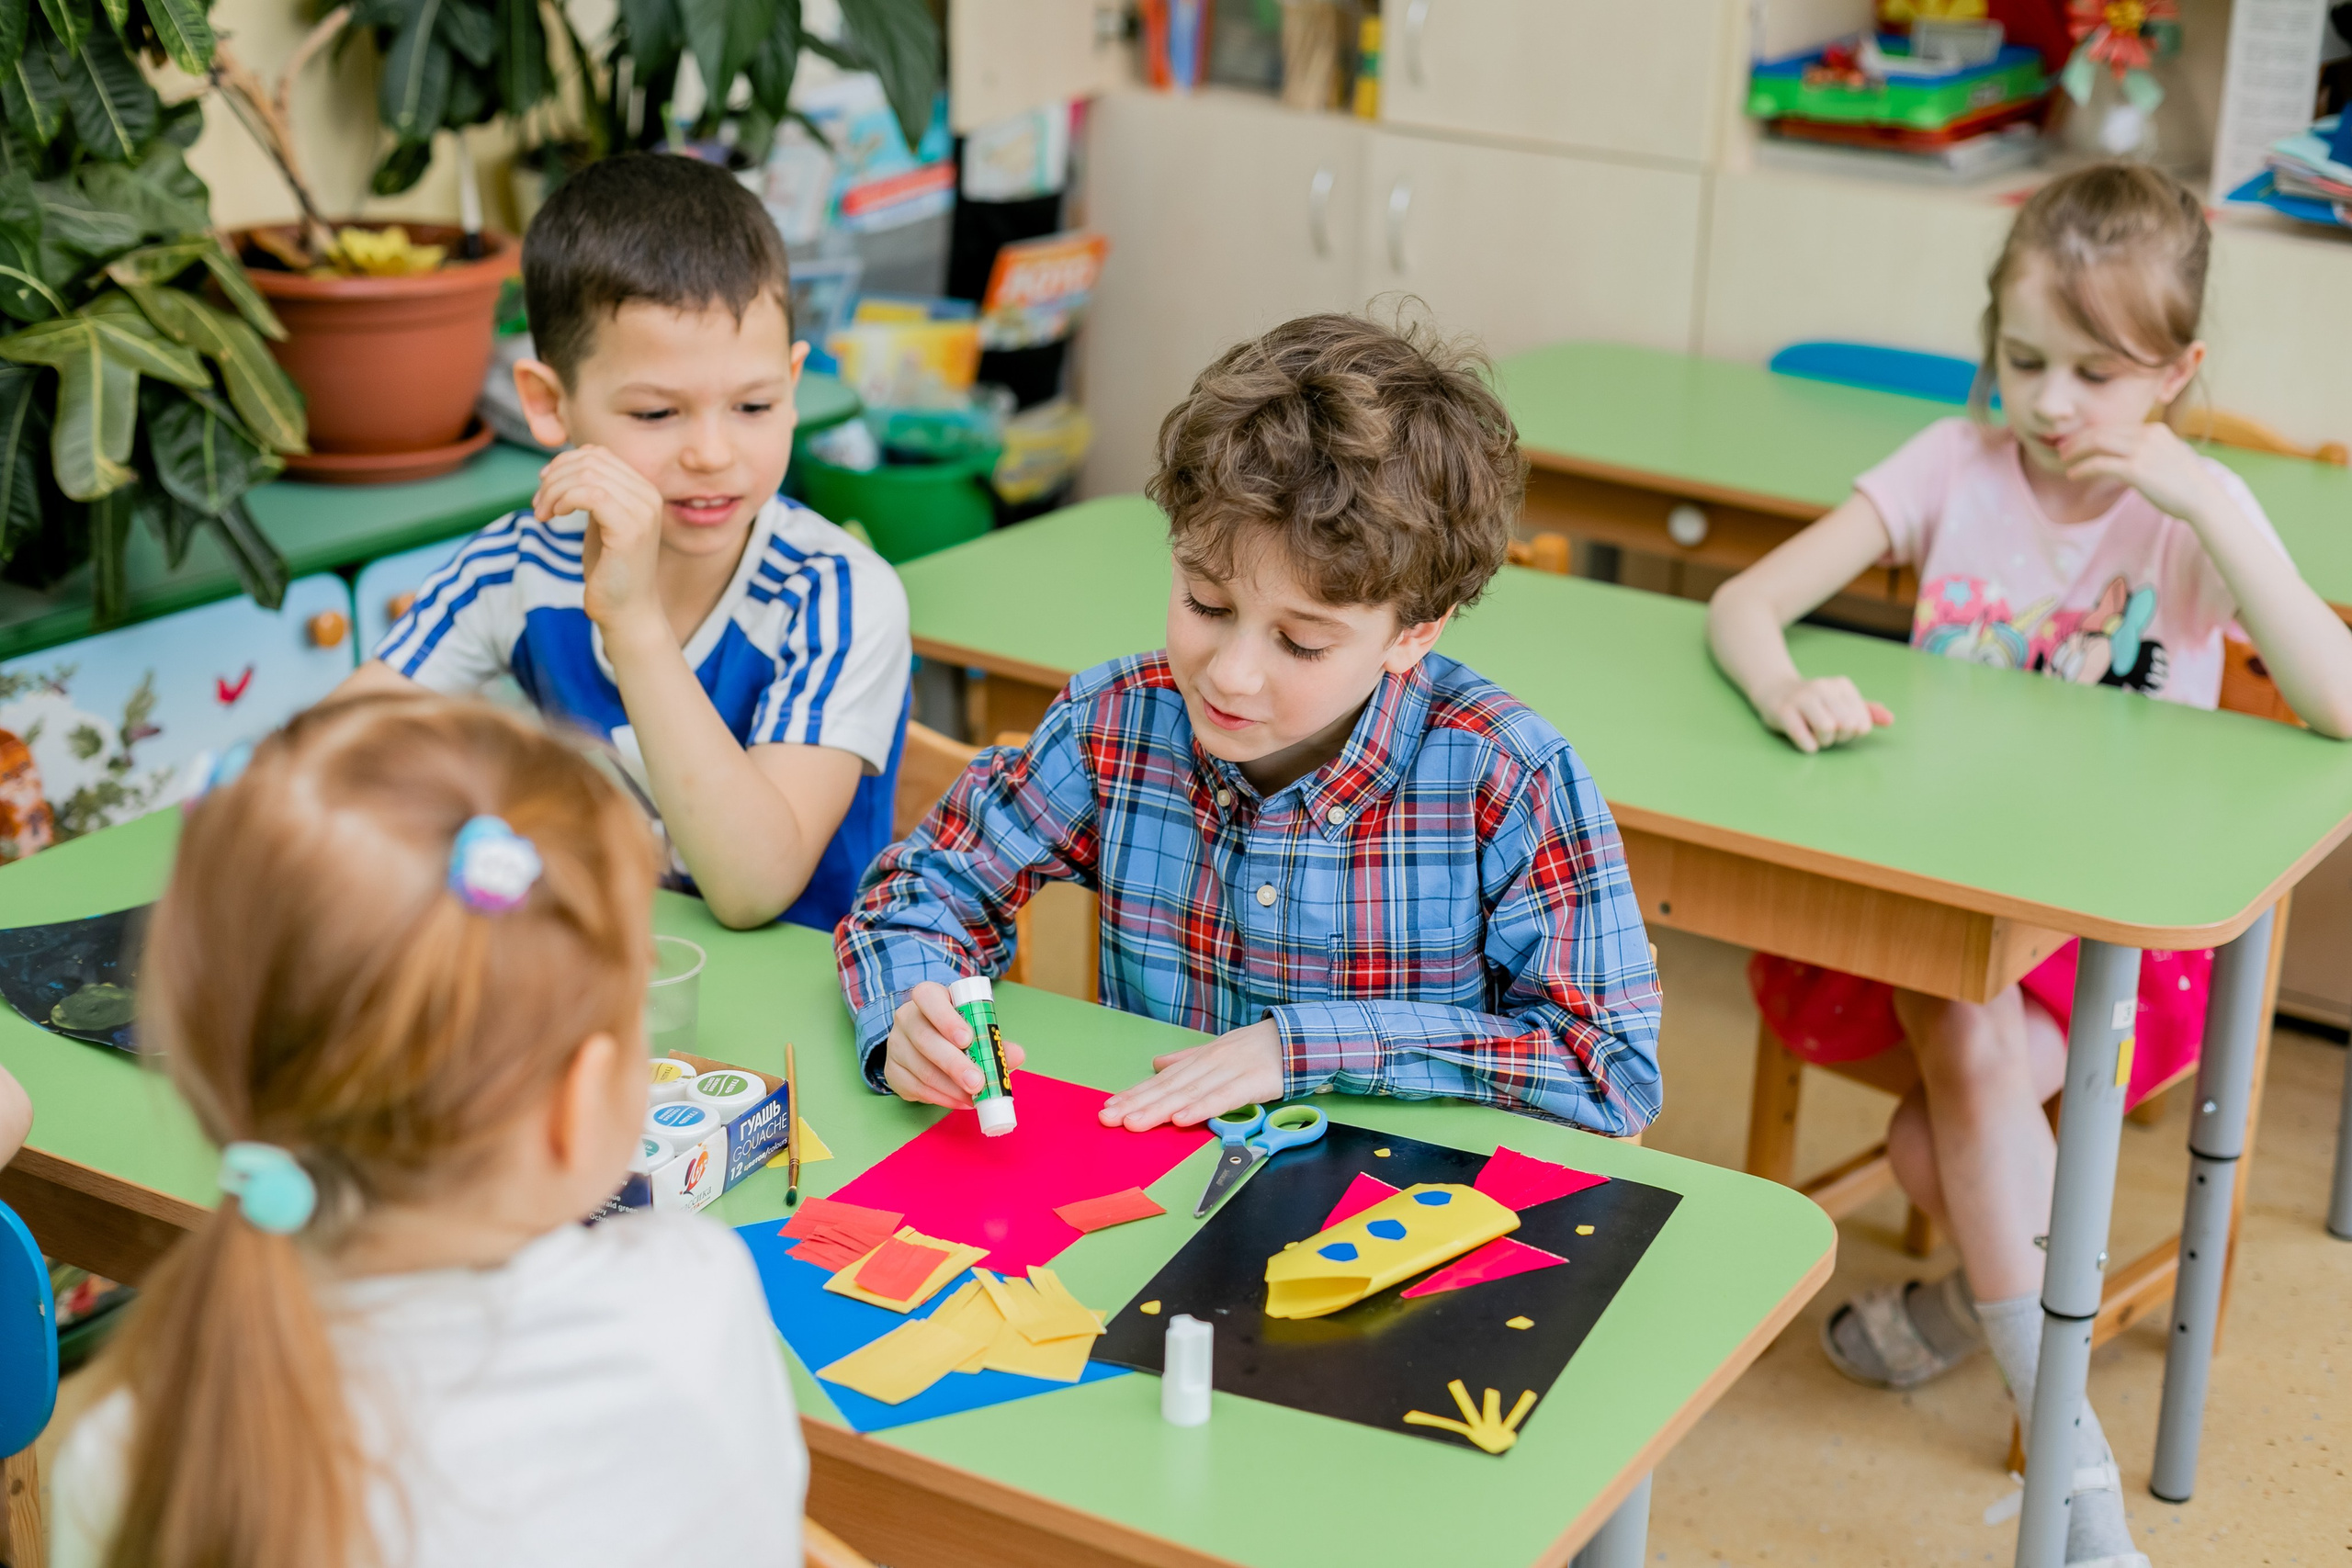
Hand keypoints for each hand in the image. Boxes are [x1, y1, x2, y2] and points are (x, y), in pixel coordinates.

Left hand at [535, 446, 667, 640]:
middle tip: (539, 505)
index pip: (598, 454)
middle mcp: (649, 495)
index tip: (544, 487)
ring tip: (543, 514)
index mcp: (644, 490)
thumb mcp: (600, 522)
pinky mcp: (631, 528)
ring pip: (586, 475)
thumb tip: (564, 466)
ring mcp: (643, 511)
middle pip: (590, 461)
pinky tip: (555, 517)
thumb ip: (592, 493)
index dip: (564, 463)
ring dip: (554, 491)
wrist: (627, 610)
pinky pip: (590, 495)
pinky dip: (563, 500)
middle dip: (554, 478)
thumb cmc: (610, 570)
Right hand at [881, 981, 1025, 1108]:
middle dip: (953, 1063)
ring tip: (974, 1097)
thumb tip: (1016, 1055)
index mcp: (928, 997)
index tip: (968, 1039)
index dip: (946, 1018)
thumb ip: (994, 1040)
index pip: (928, 997)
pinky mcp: (893, 1071)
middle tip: (977, 1082)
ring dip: (950, 1087)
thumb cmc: (956, 1030)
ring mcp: (896, 1045)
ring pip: (921, 1068)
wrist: (926, 1042)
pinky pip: (915, 1088)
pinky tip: (960, 1101)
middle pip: (924, 1038)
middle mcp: (906, 1018)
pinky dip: (941, 1098)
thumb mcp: (975, 1027)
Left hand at [1098, 1020, 1283, 1130]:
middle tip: (1109, 1119)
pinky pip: (1224, 1098)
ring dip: (1159, 1109)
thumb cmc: (1257, 1049)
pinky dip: (1201, 1109)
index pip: (1162, 1079)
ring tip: (1134, 1122)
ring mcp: (1230, 1072)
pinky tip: (1181, 1119)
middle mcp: (1210, 1063)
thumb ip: (1187, 1060)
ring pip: (1189, 1093)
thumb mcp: (1218, 1051)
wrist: (1298, 1038)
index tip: (1109, 1107)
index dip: (1135, 1094)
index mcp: (1201, 1059)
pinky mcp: (1253, 1083)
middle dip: (1137, 1104)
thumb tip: (1157, 1063)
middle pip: (1169, 1087)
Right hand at [1758, 675, 1893, 753]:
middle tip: (1827, 734)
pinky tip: (1804, 741)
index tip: (1840, 729)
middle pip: (1847, 725)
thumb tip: (1890, 720)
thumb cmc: (1812, 702)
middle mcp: (1823, 687)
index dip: (1854, 733)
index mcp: (1841, 685)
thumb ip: (1865, 711)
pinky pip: (1805, 739)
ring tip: (1815, 737)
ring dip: (1824, 742)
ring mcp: (1802, 698)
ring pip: (1828, 729)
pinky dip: (1809, 747)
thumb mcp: (1840, 702)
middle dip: (1839, 738)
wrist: (1774, 690)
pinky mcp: (1783, 712)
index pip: (1862, 722)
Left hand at [2058, 423, 2225, 523]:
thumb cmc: (2185, 483)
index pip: (2115, 426)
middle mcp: (2147, 435)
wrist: (2202, 498)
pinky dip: (2082, 468)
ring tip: (2063, 460)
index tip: (2076, 441)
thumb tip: (2124, 456)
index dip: (2091, 433)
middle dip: (2078, 439)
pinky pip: (2099, 464)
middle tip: (2062, 449)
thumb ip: (2147, 450)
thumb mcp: (2167, 456)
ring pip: (2097, 443)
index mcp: (2155, 429)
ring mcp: (2142, 451)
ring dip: (2076, 451)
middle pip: (2102, 431)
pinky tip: (2073, 475)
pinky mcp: (2136, 470)